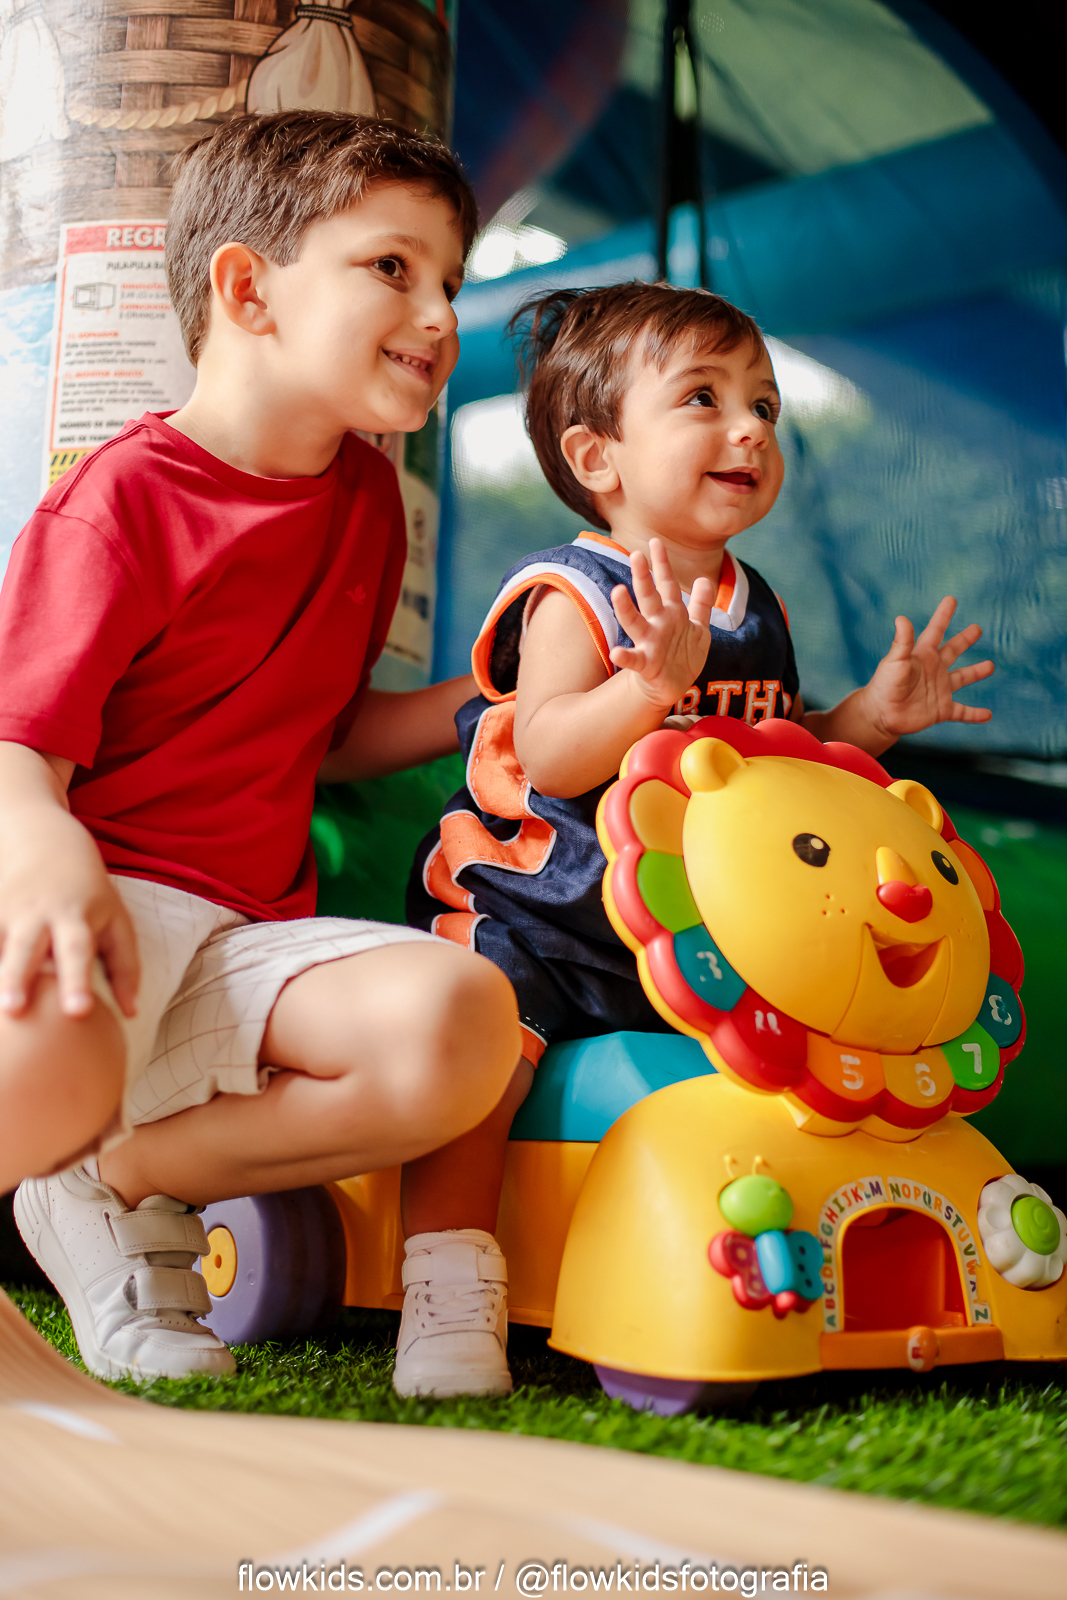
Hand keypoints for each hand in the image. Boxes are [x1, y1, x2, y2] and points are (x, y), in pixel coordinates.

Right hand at [0, 828, 138, 1019]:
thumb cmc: (89, 893)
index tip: (79, 1012)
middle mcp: (39, 914)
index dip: (78, 981)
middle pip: (28, 948)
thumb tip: (131, 1014)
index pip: (79, 952)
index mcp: (76, 918)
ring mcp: (7, 910)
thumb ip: (125, 966)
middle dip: (19, 978)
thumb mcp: (115, 920)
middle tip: (15, 1011)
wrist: (45, 841)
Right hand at [609, 539, 712, 711]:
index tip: (654, 542)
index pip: (665, 584)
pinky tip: (616, 653)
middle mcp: (657, 624)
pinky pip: (634, 659)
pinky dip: (625, 656)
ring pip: (636, 623)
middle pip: (649, 597)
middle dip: (642, 577)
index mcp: (671, 613)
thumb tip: (704, 579)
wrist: (673, 686)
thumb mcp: (698, 628)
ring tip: (617, 591)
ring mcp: (649, 643)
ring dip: (626, 608)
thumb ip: (700, 604)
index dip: (662, 564)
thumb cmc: (682, 655)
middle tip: (636, 554)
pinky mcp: (646, 664)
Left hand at [863, 597, 993, 740]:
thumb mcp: (895, 661)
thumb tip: (902, 618)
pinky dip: (975, 714)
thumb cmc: (884, 685)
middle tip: (977, 628)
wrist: (880, 715)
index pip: (936, 631)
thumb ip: (902, 642)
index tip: (951, 599)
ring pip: (962, 679)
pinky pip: (962, 712)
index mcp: (923, 656)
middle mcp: (933, 670)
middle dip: (964, 640)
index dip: (943, 615)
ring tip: (990, 666)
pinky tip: (988, 715)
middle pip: (952, 651)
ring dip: (976, 672)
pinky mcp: (941, 710)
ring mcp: (939, 690)